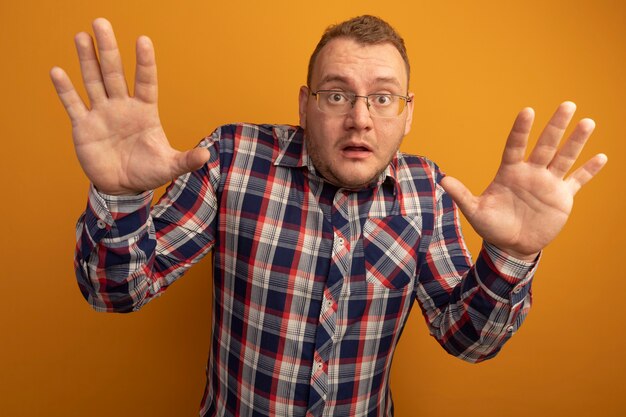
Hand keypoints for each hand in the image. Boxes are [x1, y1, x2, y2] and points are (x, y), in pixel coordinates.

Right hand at [50, 18, 209, 194]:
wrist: (122, 187)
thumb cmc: (148, 172)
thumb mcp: (169, 167)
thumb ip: (185, 160)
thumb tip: (206, 155)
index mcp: (145, 111)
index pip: (146, 82)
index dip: (144, 63)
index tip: (143, 40)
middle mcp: (122, 107)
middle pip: (114, 73)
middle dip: (109, 49)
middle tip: (101, 22)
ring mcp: (102, 114)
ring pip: (93, 81)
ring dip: (87, 60)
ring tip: (82, 36)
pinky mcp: (84, 126)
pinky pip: (73, 104)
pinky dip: (65, 90)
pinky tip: (57, 71)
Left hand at [441, 102, 607, 260]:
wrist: (511, 245)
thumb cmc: (492, 226)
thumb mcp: (475, 212)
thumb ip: (462, 195)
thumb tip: (443, 180)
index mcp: (509, 172)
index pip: (515, 145)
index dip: (521, 130)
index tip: (527, 112)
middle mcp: (531, 172)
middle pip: (545, 145)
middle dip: (556, 126)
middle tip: (567, 105)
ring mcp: (548, 183)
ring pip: (564, 157)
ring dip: (576, 141)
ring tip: (587, 122)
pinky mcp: (562, 197)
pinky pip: (577, 181)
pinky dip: (589, 171)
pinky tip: (601, 157)